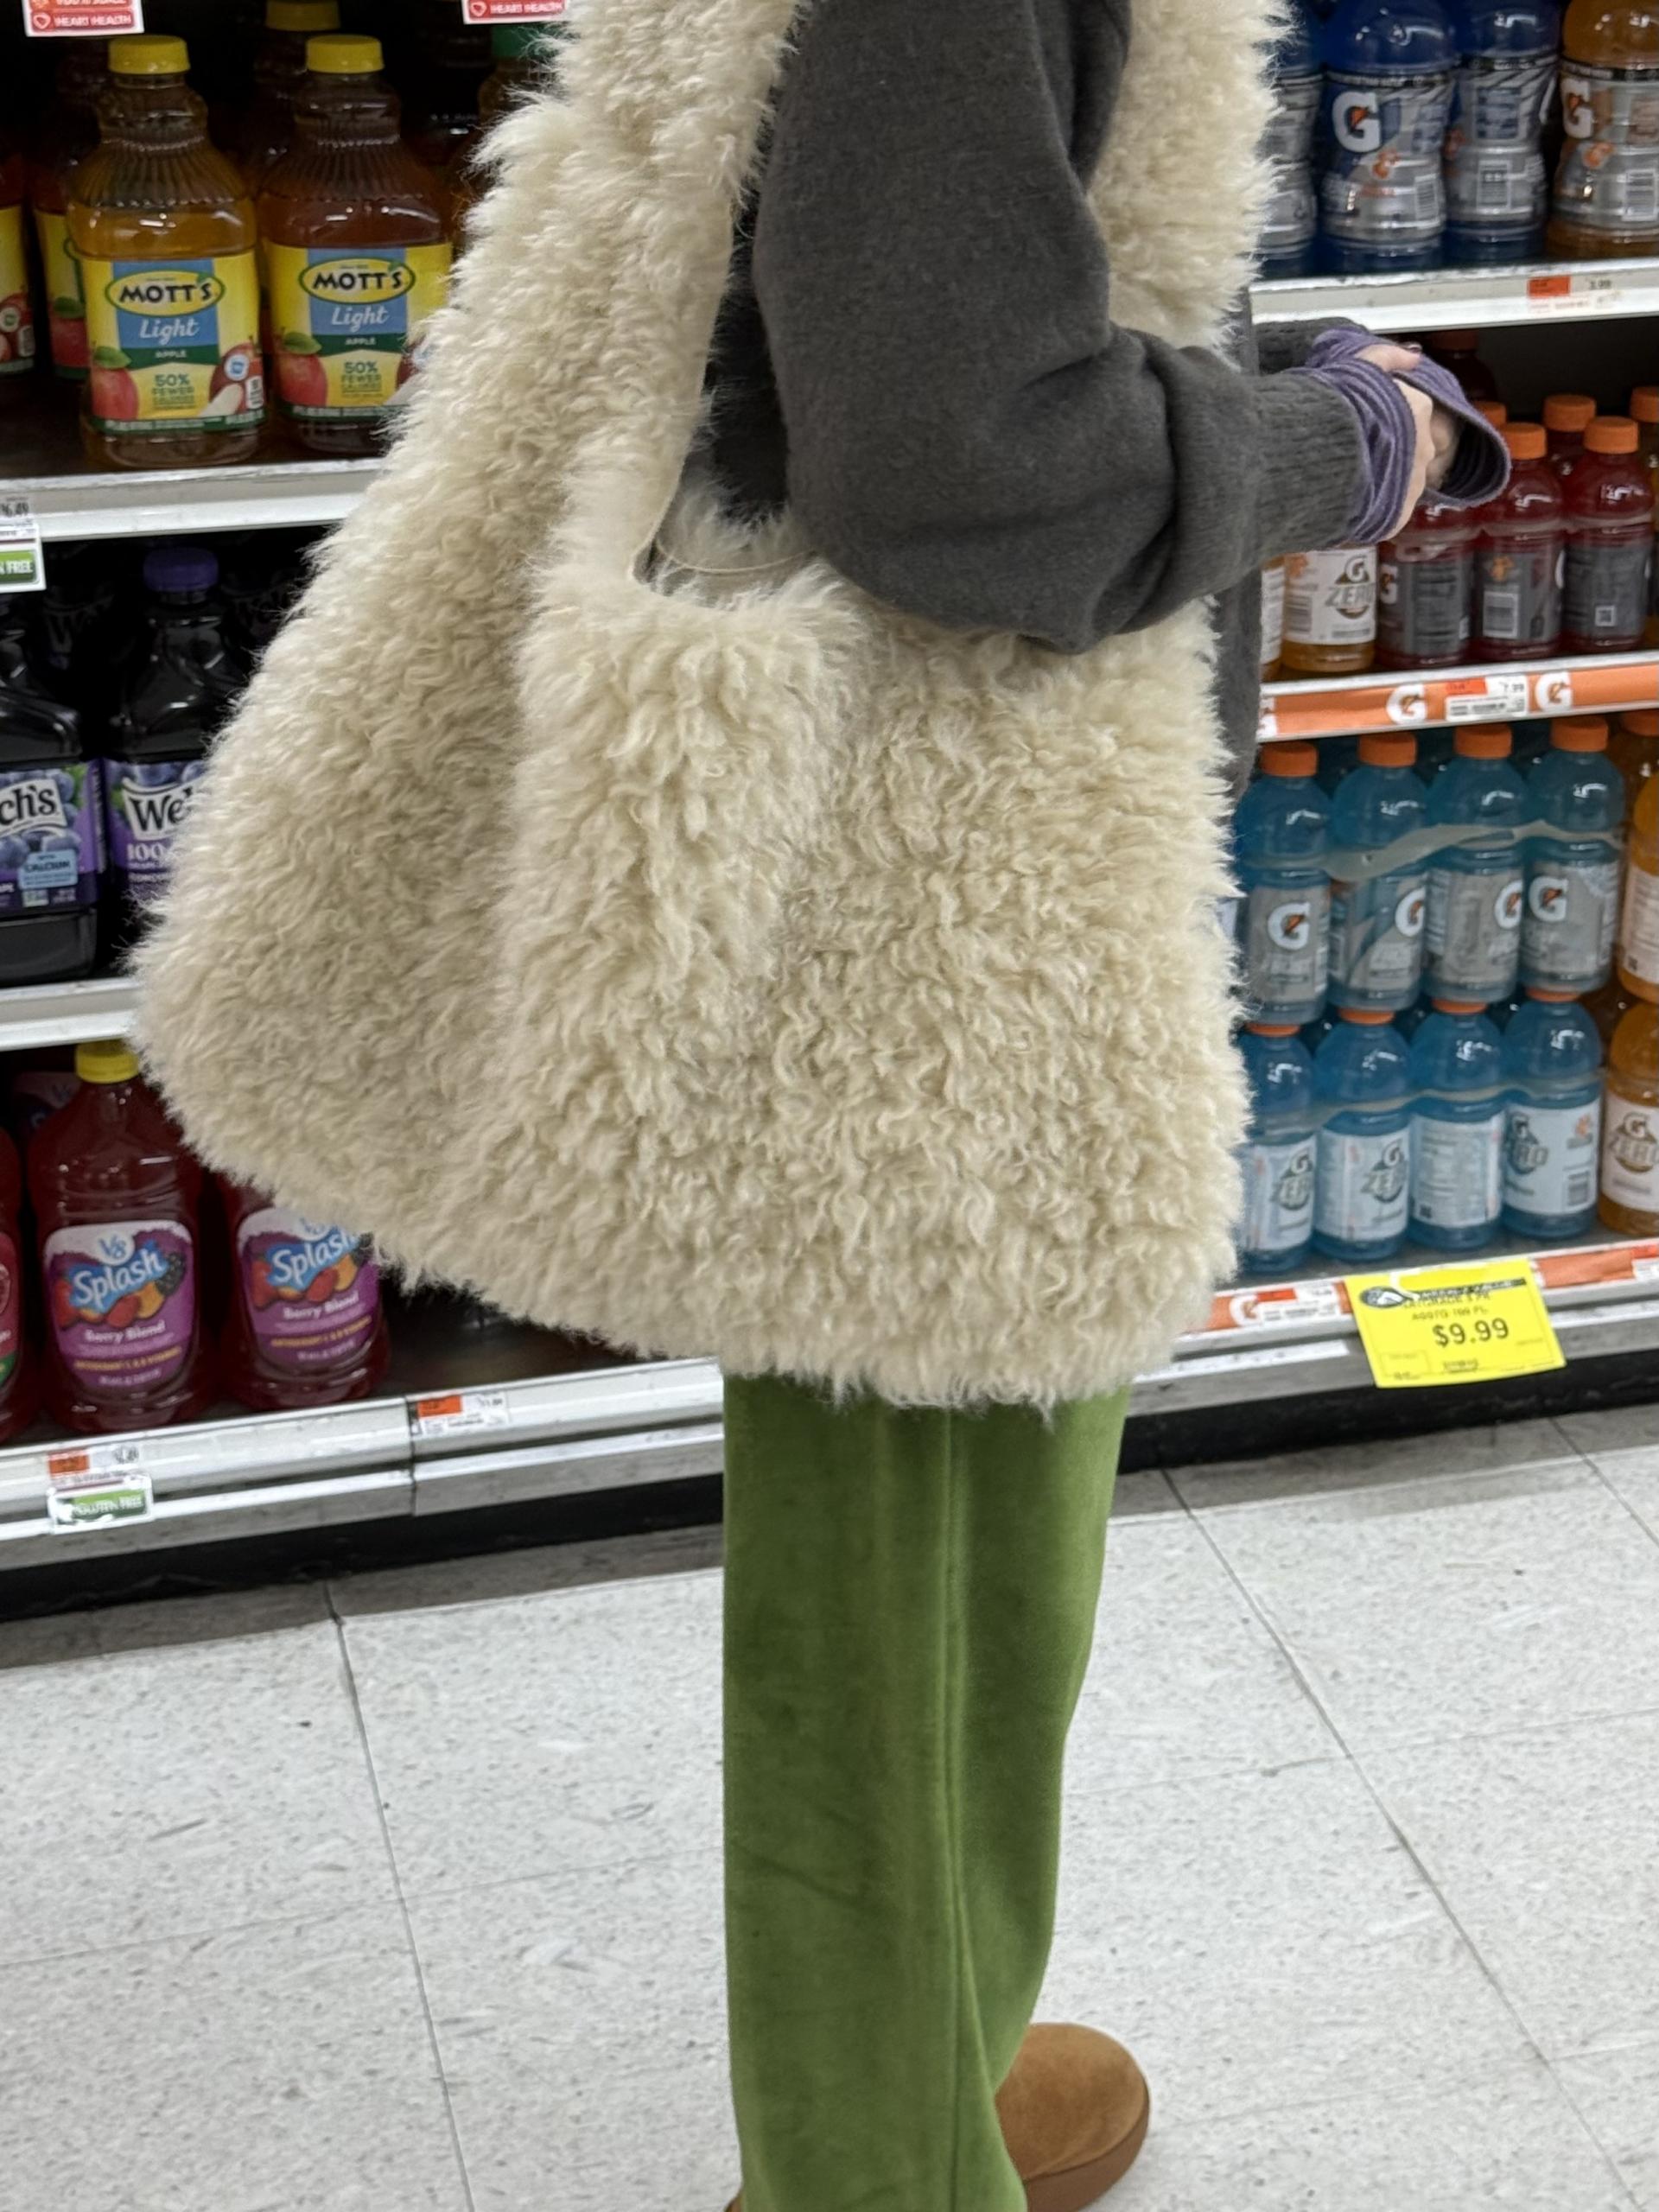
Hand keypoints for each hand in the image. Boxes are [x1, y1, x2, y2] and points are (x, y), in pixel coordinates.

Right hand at [1358, 342, 1455, 533]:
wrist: (1319, 453)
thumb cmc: (1339, 407)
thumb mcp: (1359, 366)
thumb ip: (1387, 357)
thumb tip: (1414, 356)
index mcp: (1418, 408)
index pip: (1412, 417)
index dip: (1389, 423)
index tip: (1366, 428)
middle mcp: (1424, 446)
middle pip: (1409, 451)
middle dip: (1388, 455)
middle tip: (1355, 456)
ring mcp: (1414, 483)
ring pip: (1400, 484)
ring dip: (1381, 484)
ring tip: (1350, 483)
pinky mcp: (1397, 514)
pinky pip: (1389, 513)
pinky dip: (1374, 511)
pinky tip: (1352, 504)